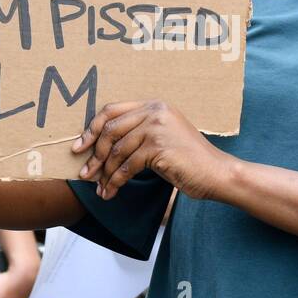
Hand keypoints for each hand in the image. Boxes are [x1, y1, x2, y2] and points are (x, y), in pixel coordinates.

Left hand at [71, 100, 235, 200]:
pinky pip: (127, 165)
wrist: (216, 172)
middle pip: (110, 129)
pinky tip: (111, 191)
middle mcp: (154, 111)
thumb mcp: (162, 138)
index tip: (81, 146)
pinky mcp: (158, 147)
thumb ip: (139, 133)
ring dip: (104, 173)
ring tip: (99, 188)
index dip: (92, 128)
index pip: (112, 110)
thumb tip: (102, 146)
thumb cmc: (188, 160)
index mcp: (154, 105)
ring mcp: (157, 127)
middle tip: (85, 172)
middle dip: (94, 153)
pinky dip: (116, 181)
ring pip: (117, 150)